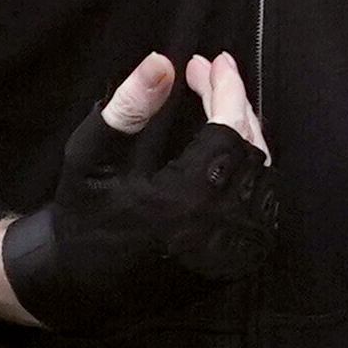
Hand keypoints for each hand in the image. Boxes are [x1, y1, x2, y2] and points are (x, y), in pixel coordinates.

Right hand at [0, 51, 276, 334]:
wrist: (84, 287)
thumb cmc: (83, 217)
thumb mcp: (89, 159)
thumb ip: (128, 109)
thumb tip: (161, 61)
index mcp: (187, 202)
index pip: (228, 128)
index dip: (226, 89)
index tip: (217, 60)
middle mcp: (222, 228)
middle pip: (251, 147)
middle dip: (233, 104)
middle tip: (209, 75)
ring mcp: (237, 250)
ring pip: (263, 173)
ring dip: (245, 133)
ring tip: (218, 102)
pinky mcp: (241, 263)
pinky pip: (263, 203)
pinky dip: (251, 169)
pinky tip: (229, 146)